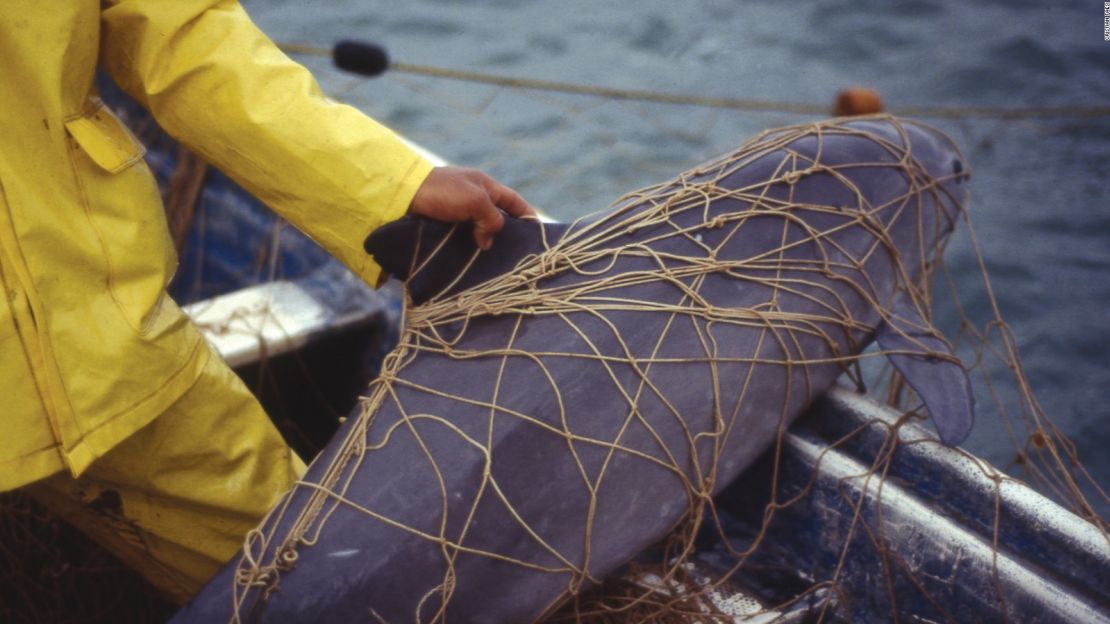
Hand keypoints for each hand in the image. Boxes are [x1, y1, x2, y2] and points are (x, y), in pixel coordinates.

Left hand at [408, 166, 534, 249]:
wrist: (403, 193)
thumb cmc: (443, 191)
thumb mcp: (475, 201)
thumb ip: (491, 219)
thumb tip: (489, 241)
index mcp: (484, 185)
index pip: (514, 201)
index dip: (527, 215)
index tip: (536, 233)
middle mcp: (472, 197)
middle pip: (497, 217)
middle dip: (505, 234)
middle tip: (513, 255)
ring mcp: (456, 210)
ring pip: (478, 229)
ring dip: (484, 243)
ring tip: (491, 263)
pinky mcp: (442, 223)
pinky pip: (462, 236)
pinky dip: (467, 246)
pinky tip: (470, 260)